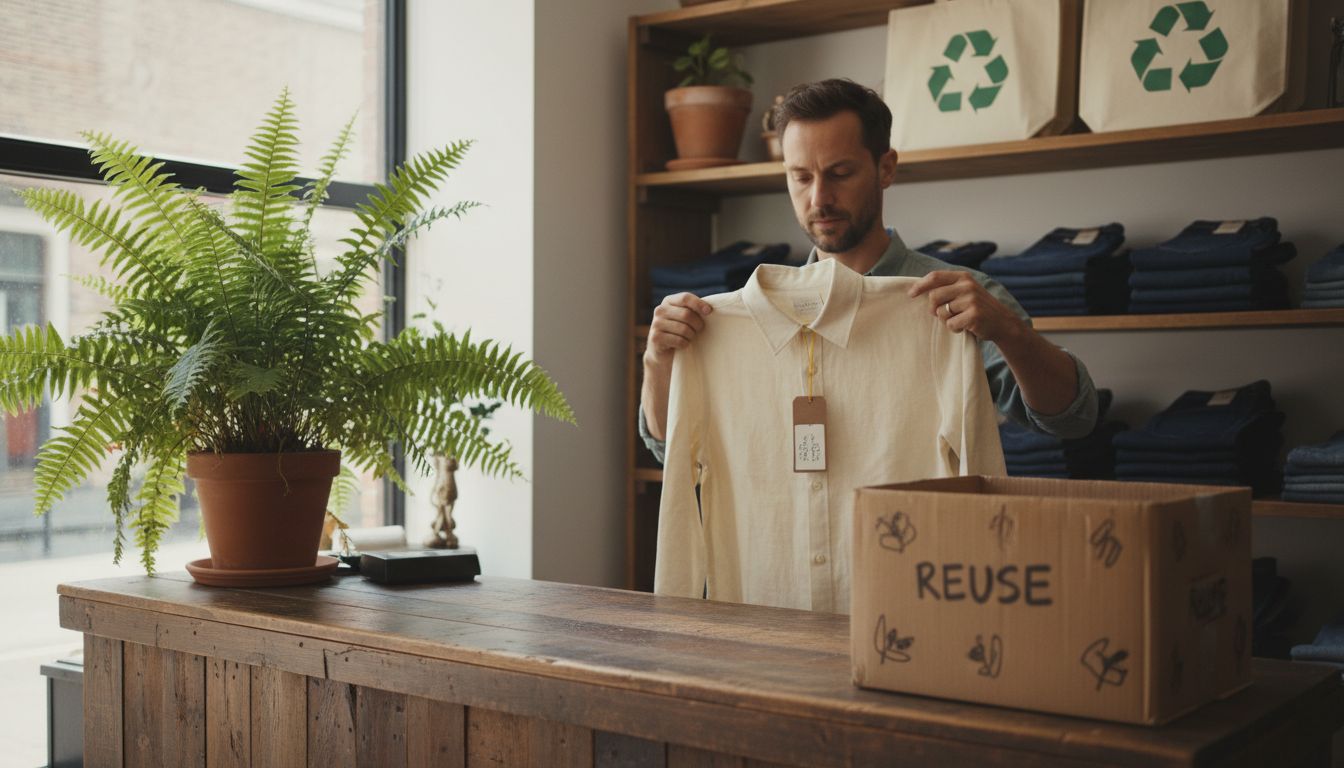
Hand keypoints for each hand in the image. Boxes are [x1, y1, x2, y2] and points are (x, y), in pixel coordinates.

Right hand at [644, 293, 712, 368]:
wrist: (662, 351)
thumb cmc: (678, 331)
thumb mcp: (684, 317)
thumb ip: (693, 310)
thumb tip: (709, 309)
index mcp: (668, 301)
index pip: (685, 298)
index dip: (699, 304)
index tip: (709, 312)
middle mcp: (660, 310)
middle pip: (686, 314)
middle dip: (697, 324)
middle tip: (699, 330)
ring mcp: (656, 324)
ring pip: (684, 329)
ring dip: (691, 335)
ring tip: (689, 337)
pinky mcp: (656, 338)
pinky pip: (679, 340)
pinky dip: (685, 344)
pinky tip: (683, 344)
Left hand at [908, 270, 1026, 344]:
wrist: (1003, 322)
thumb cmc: (977, 307)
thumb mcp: (965, 291)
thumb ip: (947, 287)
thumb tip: (918, 289)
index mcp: (963, 277)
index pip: (935, 277)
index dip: (920, 285)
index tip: (910, 294)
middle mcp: (967, 285)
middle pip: (934, 296)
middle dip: (934, 309)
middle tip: (944, 314)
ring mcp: (971, 300)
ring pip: (941, 312)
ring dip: (946, 320)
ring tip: (960, 319)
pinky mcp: (974, 315)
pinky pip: (951, 324)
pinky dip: (954, 329)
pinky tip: (965, 327)